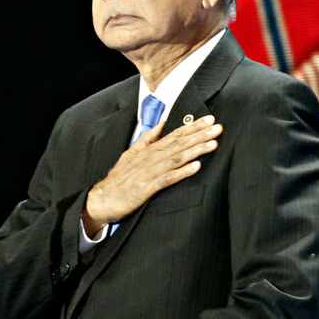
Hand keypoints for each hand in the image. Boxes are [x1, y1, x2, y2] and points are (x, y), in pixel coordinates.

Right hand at [82, 115, 222, 234]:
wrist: (102, 198)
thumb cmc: (119, 178)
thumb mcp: (131, 153)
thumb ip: (148, 138)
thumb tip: (161, 123)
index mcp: (149, 150)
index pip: (174, 135)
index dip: (192, 127)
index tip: (209, 120)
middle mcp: (150, 158)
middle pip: (179, 143)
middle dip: (199, 135)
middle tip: (217, 127)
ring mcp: (149, 172)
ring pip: (176, 158)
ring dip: (195, 150)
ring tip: (212, 144)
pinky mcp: (147, 188)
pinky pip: (167, 178)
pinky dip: (182, 172)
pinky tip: (196, 167)